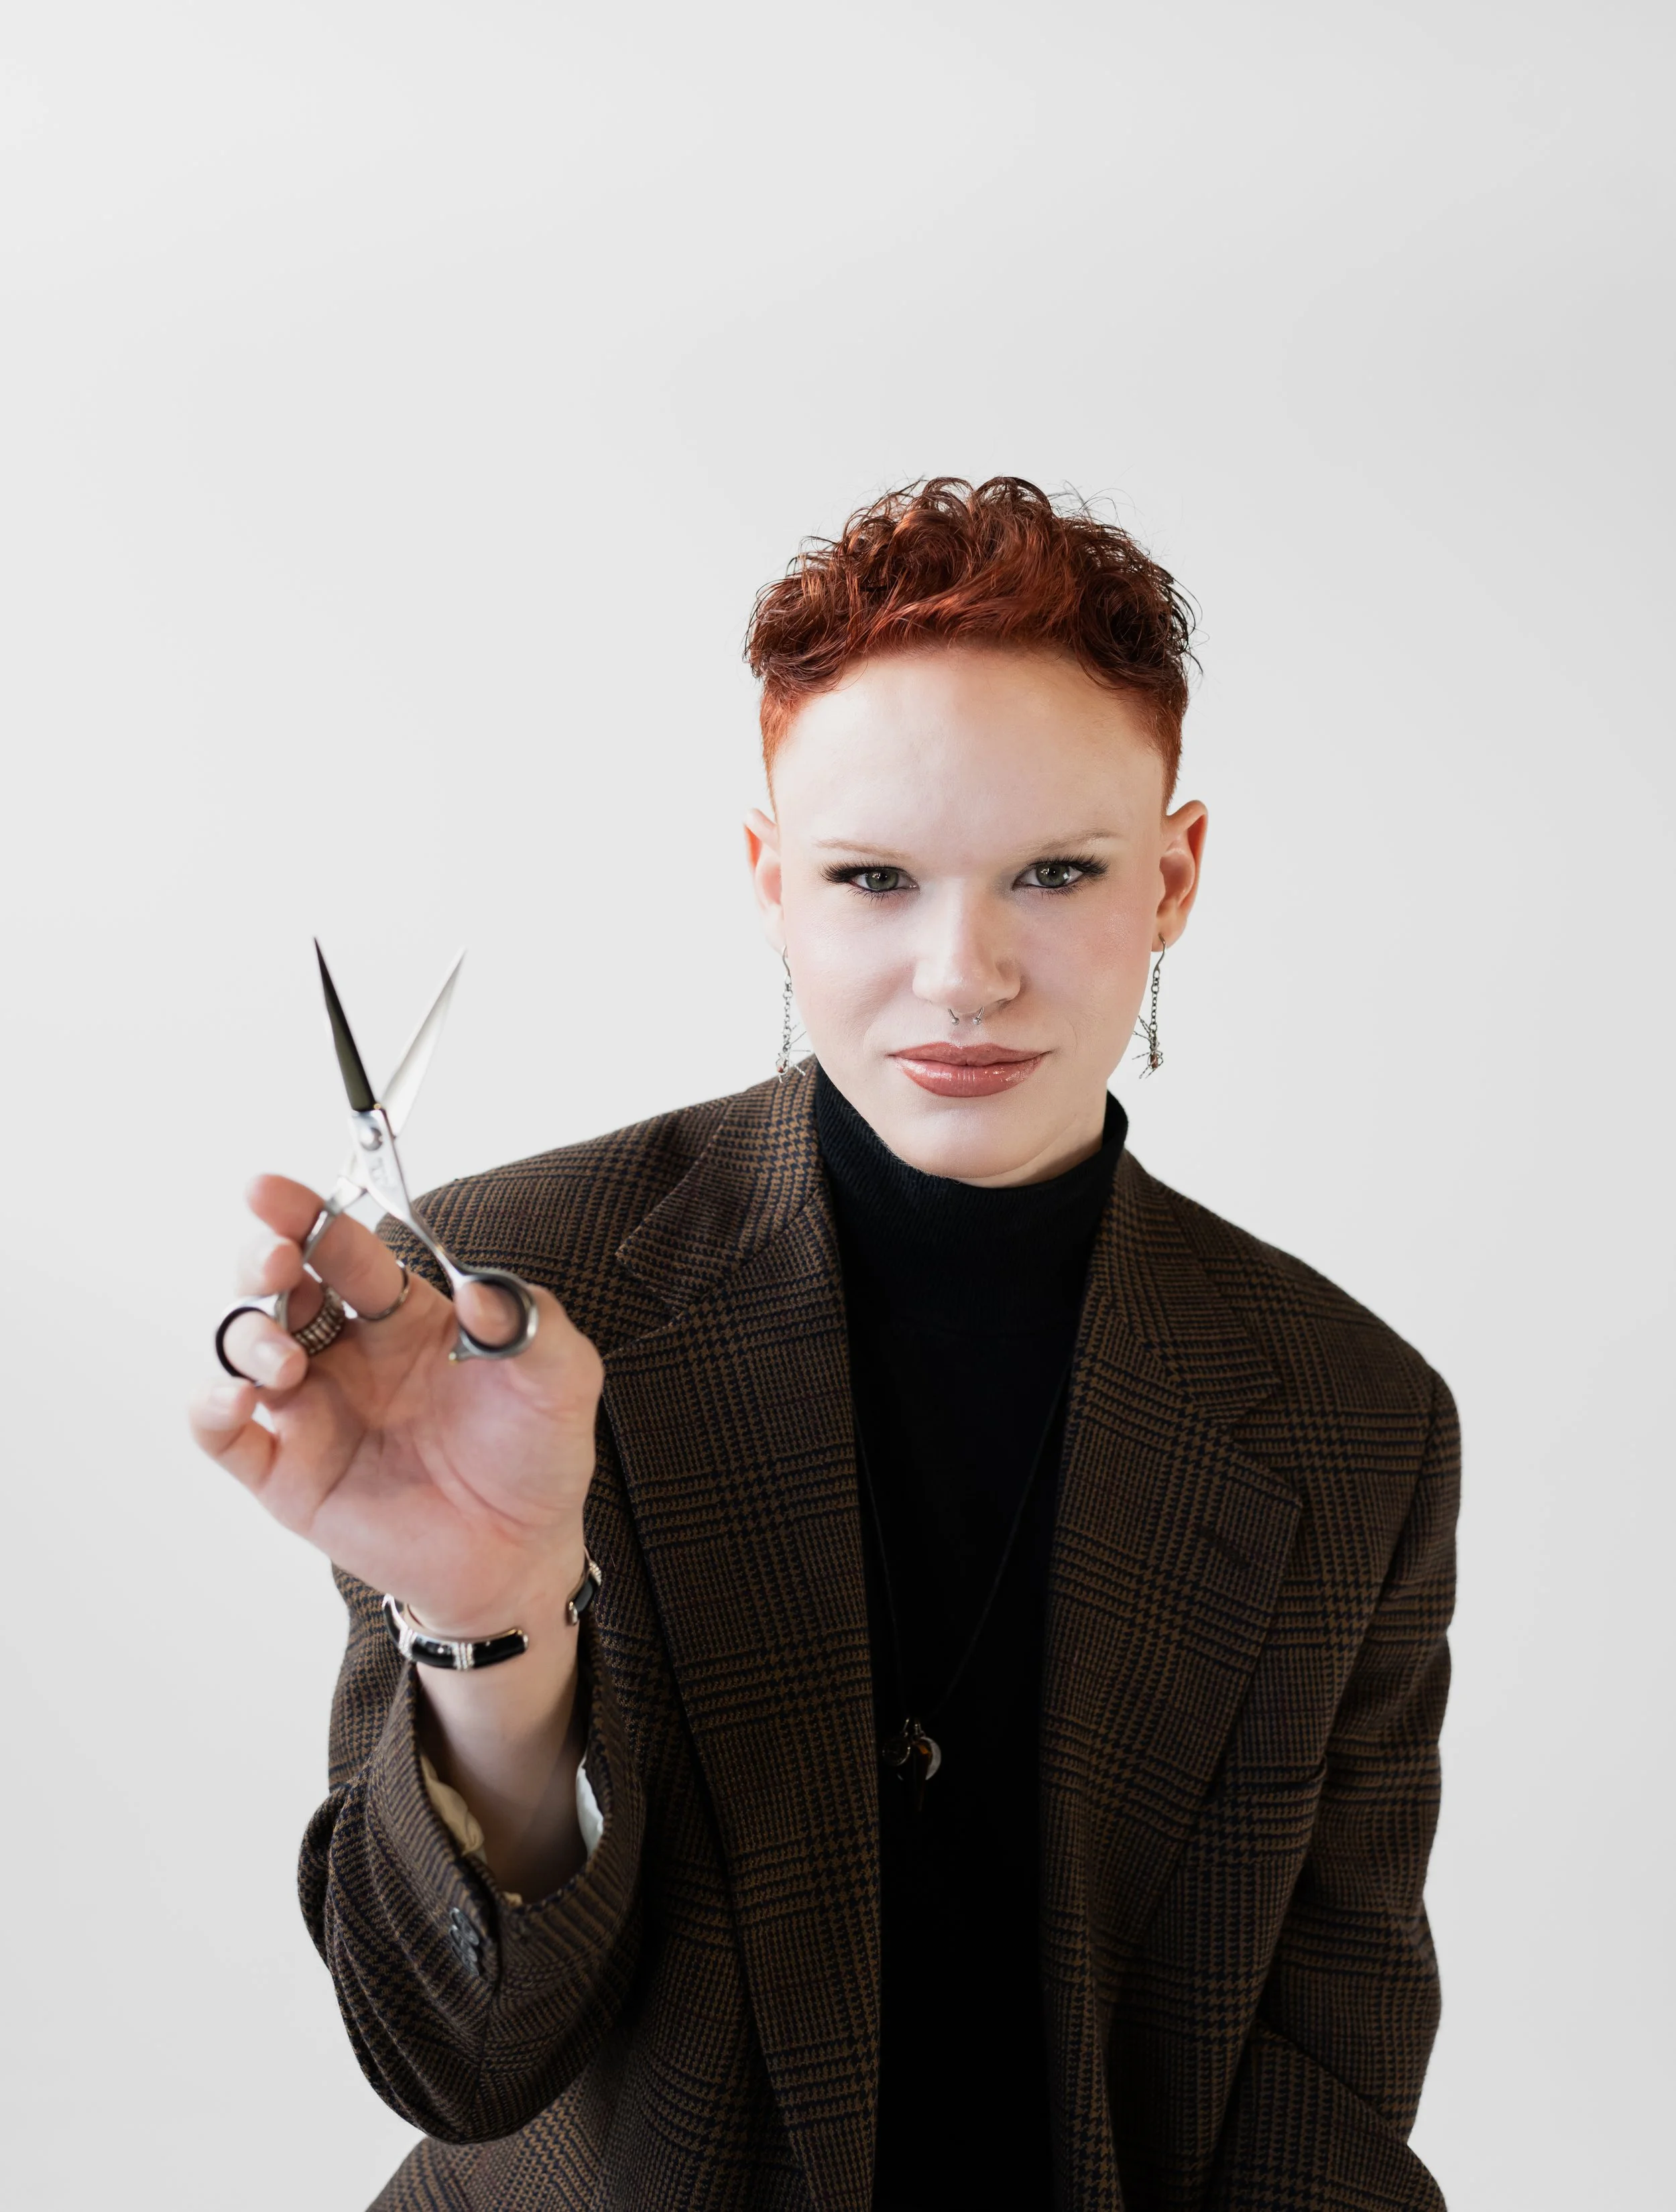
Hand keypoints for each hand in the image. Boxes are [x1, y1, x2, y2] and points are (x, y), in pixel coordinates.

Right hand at [190, 1175, 602, 1636]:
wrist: (522, 1555)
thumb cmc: (535, 1456)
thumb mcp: (561, 1379)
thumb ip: (533, 1324)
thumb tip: (483, 1290)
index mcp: (403, 1315)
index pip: (343, 1249)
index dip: (306, 1215)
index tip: (271, 1192)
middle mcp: (348, 1353)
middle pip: (278, 1285)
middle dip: (262, 1260)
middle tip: (275, 1260)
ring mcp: (313, 1411)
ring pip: (243, 1348)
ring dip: (248, 1336)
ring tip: (287, 1360)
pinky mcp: (289, 1474)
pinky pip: (223, 1434)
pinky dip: (210, 1406)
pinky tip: (238, 1398)